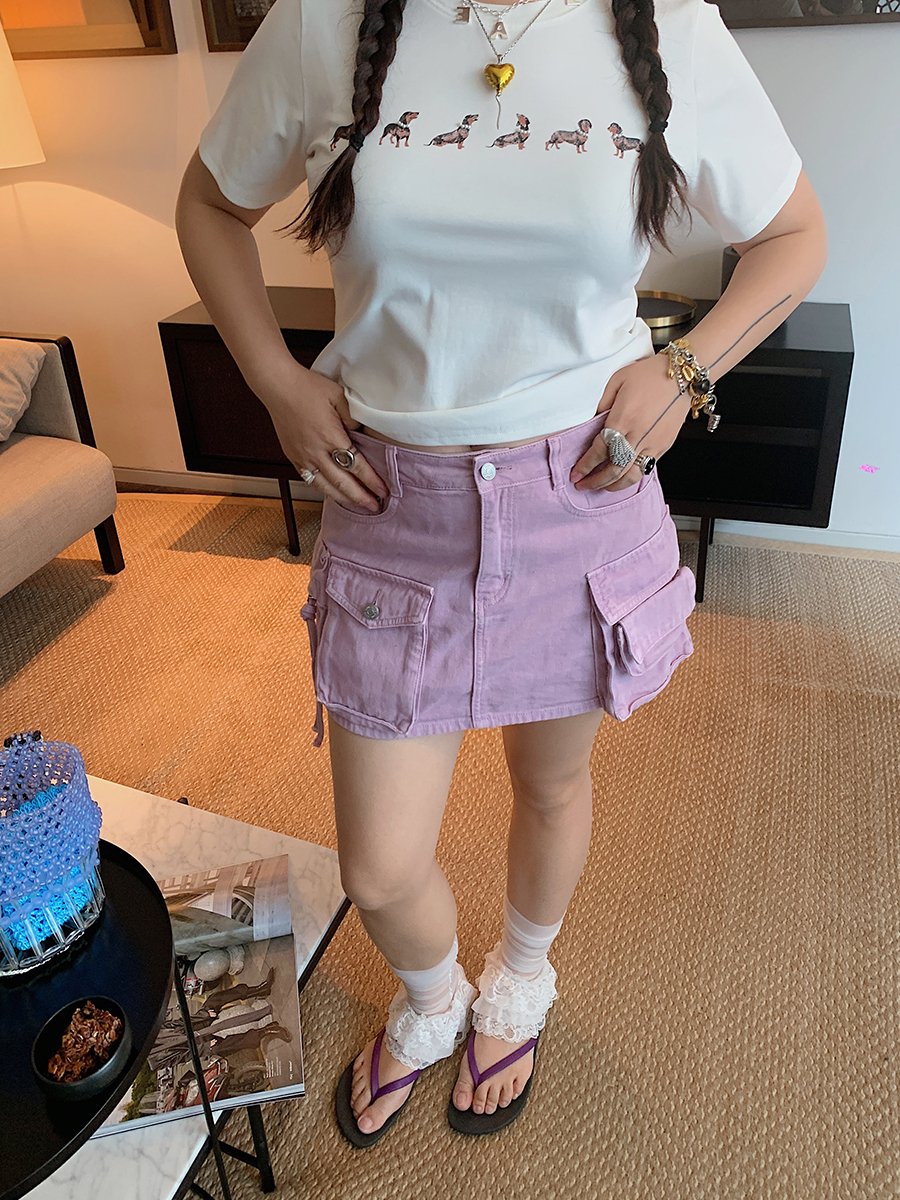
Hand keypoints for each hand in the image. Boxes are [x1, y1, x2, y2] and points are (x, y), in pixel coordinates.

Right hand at [257, 363, 388, 513]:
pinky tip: (334, 493)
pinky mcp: (293, 457)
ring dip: (343, 499)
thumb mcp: (339, 396)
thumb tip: (362, 434)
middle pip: (342, 483)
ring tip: (357, 505)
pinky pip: (310, 480)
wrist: (277, 386)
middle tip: (375, 506)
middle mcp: (316, 451)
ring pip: (325, 487)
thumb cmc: (307, 388)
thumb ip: (354, 417)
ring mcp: (303, 457)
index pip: (356, 466)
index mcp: (330, 437)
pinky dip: (324, 490)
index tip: (383, 490)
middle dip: (361, 497)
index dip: (371, 481)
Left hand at [570, 352, 690, 491]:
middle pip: (614, 469)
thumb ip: (601, 404)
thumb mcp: (617, 380)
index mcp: (624, 418)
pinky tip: (620, 477)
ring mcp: (653, 443)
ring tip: (601, 487)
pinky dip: (630, 478)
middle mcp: (639, 434)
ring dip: (613, 486)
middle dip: (595, 481)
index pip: (600, 450)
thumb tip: (591, 423)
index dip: (586, 465)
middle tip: (582, 485)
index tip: (576, 474)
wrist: (683, 376)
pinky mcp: (664, 446)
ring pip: (631, 476)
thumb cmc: (650, 374)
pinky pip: (645, 469)